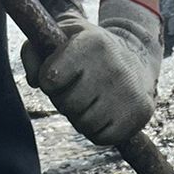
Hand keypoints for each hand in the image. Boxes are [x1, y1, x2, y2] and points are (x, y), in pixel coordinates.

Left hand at [23, 0, 161, 146]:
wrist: (137, 56)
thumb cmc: (88, 49)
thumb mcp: (61, 36)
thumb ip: (33, 51)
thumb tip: (34, 81)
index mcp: (92, 44)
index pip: (51, 78)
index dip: (49, 81)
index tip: (58, 74)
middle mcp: (114, 67)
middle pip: (67, 105)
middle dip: (65, 100)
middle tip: (77, 89)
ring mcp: (129, 92)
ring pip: (83, 124)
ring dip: (81, 117)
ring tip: (92, 100)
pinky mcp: (141, 113)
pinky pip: (102, 138)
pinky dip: (97, 131)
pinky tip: (105, 112)